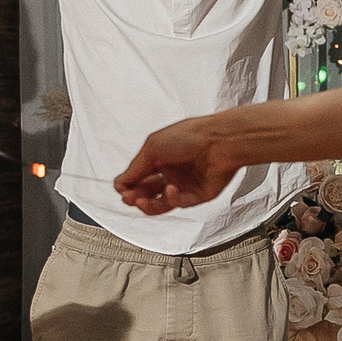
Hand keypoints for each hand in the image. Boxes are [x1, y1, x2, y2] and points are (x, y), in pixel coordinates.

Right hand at [115, 117, 242, 213]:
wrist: (222, 142)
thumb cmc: (191, 136)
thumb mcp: (153, 147)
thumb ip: (135, 168)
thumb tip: (120, 183)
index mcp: (160, 157)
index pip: (137, 176)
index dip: (127, 184)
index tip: (121, 188)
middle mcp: (171, 171)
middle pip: (146, 192)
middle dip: (134, 196)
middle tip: (128, 197)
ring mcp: (184, 184)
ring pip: (160, 203)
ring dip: (147, 204)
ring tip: (140, 201)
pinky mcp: (197, 195)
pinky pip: (178, 203)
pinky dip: (171, 198)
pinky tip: (170, 189)